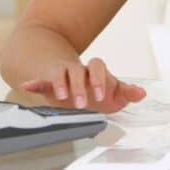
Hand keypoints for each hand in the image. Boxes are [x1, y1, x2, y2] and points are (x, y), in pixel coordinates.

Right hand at [21, 57, 145, 113]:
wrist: (77, 86)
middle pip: (78, 70)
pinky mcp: (50, 85)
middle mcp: (78, 71)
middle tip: (82, 103)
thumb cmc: (97, 90)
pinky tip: (28, 86)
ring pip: (60, 74)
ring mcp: (63, 76)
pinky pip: (41, 82)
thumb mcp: (113, 94)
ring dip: (60, 84)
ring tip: (61, 96)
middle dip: (80, 86)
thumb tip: (141, 93)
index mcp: (95, 71)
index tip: (101, 95)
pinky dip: (35, 84)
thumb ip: (126, 93)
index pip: (98, 67)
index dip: (99, 79)